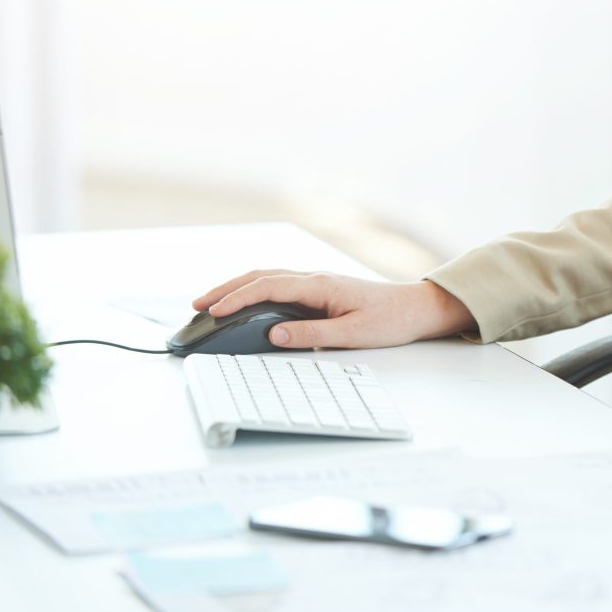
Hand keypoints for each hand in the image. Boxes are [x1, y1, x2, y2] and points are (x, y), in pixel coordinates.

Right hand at [192, 270, 474, 348]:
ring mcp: (315, 281)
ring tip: (210, 303)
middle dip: (226, 289)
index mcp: (320, 285)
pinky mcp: (318, 289)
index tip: (212, 311)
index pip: (269, 287)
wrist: (415, 308)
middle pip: (261, 276)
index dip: (237, 298)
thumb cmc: (389, 321)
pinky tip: (243, 300)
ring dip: (237, 287)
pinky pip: (278, 284)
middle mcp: (314, 278)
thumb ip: (311, 335)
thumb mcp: (352, 334)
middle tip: (196, 305)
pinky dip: (254, 290)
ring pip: (267, 278)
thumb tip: (273, 334)